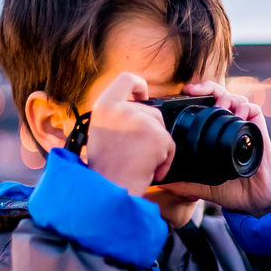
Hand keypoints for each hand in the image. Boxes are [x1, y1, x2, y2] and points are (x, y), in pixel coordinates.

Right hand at [84, 73, 175, 195]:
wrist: (108, 191)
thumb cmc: (104, 170)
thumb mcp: (100, 133)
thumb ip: (117, 118)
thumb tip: (137, 108)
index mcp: (104, 106)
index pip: (125, 79)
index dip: (138, 84)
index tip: (144, 94)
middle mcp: (122, 108)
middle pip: (151, 112)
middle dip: (151, 133)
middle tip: (136, 154)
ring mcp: (141, 120)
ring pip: (161, 130)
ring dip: (157, 149)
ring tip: (139, 165)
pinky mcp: (157, 136)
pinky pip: (170, 146)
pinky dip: (164, 161)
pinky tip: (149, 171)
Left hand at [161, 80, 270, 216]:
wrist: (254, 200)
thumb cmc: (231, 191)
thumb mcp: (200, 185)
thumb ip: (182, 182)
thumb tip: (160, 181)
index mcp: (216, 134)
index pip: (206, 107)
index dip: (196, 97)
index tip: (183, 94)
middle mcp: (230, 127)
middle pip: (219, 95)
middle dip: (207, 87)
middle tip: (193, 90)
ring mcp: (244, 127)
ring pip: (235, 98)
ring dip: (225, 97)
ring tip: (217, 106)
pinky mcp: (258, 129)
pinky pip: (252, 108)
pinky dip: (243, 108)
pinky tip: (236, 116)